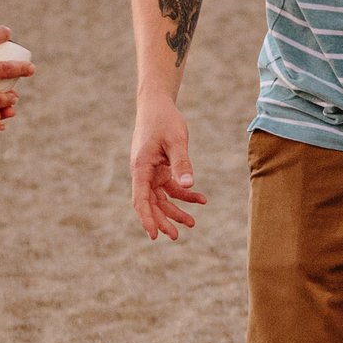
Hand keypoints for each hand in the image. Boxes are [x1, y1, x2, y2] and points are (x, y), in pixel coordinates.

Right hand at [130, 92, 205, 240]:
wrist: (157, 105)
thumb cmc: (164, 120)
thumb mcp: (176, 141)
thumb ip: (182, 163)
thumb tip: (189, 185)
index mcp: (141, 168)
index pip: (141, 199)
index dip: (147, 218)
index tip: (154, 235)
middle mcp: (143, 173)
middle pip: (151, 203)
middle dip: (163, 220)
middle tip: (176, 236)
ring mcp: (152, 172)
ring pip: (162, 198)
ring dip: (175, 211)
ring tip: (192, 223)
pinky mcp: (161, 169)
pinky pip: (172, 187)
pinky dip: (185, 194)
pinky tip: (201, 200)